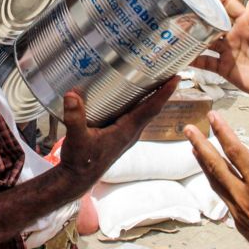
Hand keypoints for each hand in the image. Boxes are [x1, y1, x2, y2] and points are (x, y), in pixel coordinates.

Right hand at [58, 77, 178, 189]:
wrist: (77, 179)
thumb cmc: (80, 162)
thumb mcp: (76, 139)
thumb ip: (74, 117)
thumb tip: (72, 94)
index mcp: (127, 131)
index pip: (151, 108)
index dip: (165, 93)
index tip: (176, 77)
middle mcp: (130, 132)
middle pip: (151, 107)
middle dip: (161, 89)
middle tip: (167, 69)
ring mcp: (126, 134)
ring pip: (143, 111)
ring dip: (149, 95)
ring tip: (152, 76)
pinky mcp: (118, 135)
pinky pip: (133, 115)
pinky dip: (135, 102)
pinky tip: (127, 94)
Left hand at [185, 113, 248, 248]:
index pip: (236, 151)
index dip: (222, 131)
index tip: (212, 117)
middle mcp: (245, 196)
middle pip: (215, 165)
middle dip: (200, 144)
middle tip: (187, 129)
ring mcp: (238, 210)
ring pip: (214, 181)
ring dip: (202, 162)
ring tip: (193, 147)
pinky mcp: (238, 222)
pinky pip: (221, 195)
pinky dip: (213, 181)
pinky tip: (212, 175)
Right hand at [190, 0, 248, 105]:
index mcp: (245, 25)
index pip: (228, 5)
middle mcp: (233, 35)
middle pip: (212, 21)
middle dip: (198, 14)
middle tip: (180, 7)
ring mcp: (227, 51)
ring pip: (205, 41)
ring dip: (192, 36)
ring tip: (176, 30)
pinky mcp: (223, 67)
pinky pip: (205, 62)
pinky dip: (193, 60)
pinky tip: (181, 57)